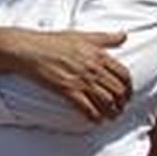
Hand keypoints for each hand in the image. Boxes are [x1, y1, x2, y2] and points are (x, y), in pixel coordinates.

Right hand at [10, 28, 131, 122]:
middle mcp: (92, 68)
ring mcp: (80, 80)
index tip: (126, 94)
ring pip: (106, 102)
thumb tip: (124, 35)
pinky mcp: (67, 90)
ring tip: (111, 116)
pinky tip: (95, 120)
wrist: (28, 49)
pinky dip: (95, 117)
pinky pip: (87, 108)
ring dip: (112, 113)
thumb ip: (105, 38)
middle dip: (122, 103)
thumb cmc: (52, 41)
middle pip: (118, 91)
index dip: (128, 88)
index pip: (124, 75)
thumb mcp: (81, 35)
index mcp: (98, 55)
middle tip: (120, 108)